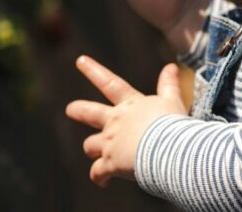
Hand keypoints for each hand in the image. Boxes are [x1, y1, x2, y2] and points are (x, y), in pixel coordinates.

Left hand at [66, 55, 187, 186]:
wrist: (168, 148)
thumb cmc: (172, 124)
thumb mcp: (172, 101)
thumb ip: (168, 85)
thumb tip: (171, 66)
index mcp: (130, 105)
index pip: (110, 83)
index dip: (94, 71)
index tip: (79, 60)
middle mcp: (115, 122)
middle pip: (90, 113)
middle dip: (79, 110)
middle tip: (69, 109)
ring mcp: (110, 143)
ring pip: (90, 145)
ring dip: (92, 149)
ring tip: (95, 155)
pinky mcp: (110, 163)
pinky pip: (98, 173)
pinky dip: (99, 177)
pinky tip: (103, 181)